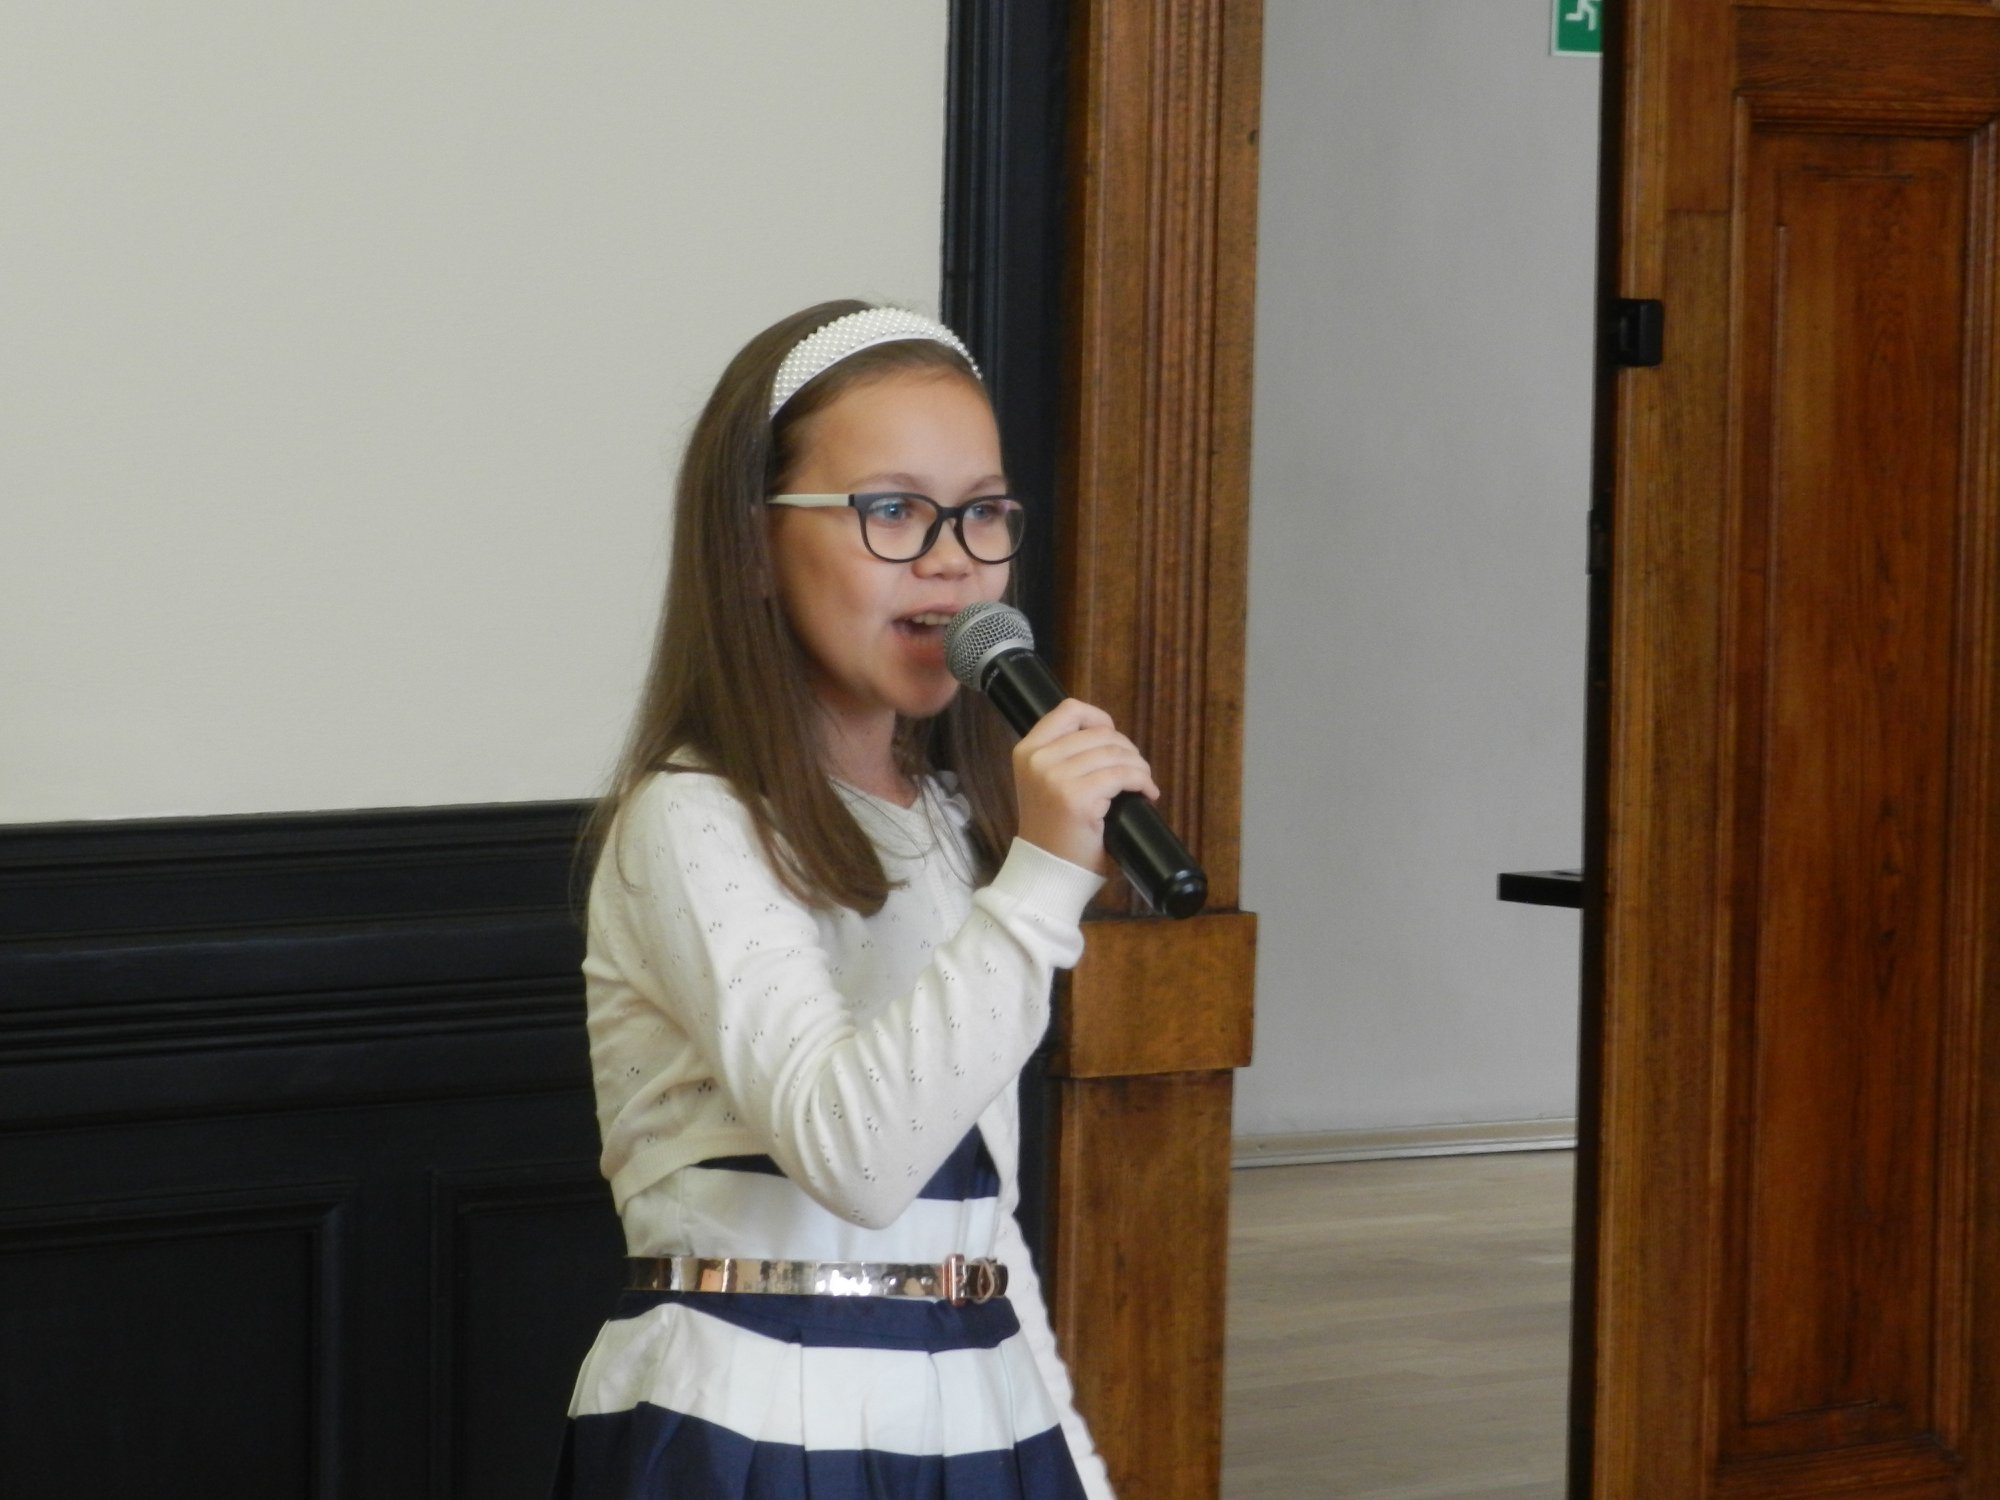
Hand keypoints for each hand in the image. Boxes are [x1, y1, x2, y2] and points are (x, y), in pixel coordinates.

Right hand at [1011, 699, 1160, 873]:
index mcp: (1027, 750)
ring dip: (1139, 766)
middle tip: (1136, 770)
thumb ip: (1063, 754)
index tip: (1112, 736)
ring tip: (1143, 782)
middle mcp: (1038, 760)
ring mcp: (1056, 778)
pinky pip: (1123, 776)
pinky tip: (1146, 793)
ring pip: (1115, 753)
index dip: (1098, 718)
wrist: (1047, 869)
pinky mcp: (1078, 798)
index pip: (1069, 710)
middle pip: (1100, 733)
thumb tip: (1108, 734)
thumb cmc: (1052, 829)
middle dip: (1127, 749)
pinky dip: (1142, 782)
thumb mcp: (1044, 782)